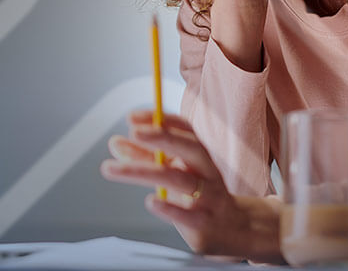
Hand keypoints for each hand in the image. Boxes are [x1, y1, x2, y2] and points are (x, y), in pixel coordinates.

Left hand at [100, 111, 282, 262]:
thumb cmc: (200, 195)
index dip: (160, 120)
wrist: (236, 230)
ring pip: (179, 181)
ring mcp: (209, 198)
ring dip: (144, 172)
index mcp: (200, 156)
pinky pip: (188, 215)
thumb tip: (115, 143)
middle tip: (134, 132)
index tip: (132, 117)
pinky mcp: (205, 224)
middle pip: (189, 149)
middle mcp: (207, 173)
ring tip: (111, 169)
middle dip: (163, 137)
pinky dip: (169, 208)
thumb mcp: (174, 173)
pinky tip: (150, 201)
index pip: (184, 130)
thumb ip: (145, 158)